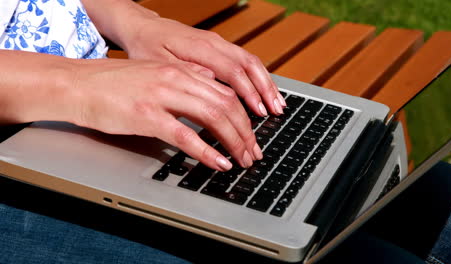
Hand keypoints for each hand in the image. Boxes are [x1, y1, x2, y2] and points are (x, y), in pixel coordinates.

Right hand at [71, 58, 263, 169]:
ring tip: (242, 159)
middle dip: (245, 132)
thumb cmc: (111, 83)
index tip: (250, 135)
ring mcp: (162, 96)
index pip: (224, 92)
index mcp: (179, 70)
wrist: (76, 84)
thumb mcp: (152, 74)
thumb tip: (208, 82)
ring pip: (213, 117)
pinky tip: (218, 162)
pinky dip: (207, 151)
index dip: (244, 116)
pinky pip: (186, 135)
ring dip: (233, 141)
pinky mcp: (147, 116)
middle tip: (252, 152)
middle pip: (226, 105)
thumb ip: (182, 78)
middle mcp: (176, 79)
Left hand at [123, 17, 286, 116]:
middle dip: (265, 90)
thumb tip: (210, 84)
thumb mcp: (157, 63)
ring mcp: (219, 44)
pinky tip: (264, 92)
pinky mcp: (219, 48)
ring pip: (251, 61)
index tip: (259, 111)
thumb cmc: (146, 46)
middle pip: (249, 64)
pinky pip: (245, 61)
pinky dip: (258, 78)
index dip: (248, 92)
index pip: (233, 70)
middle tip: (276, 112)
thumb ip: (184, 73)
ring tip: (278, 105)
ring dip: (266, 83)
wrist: (143, 27)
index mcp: (200, 47)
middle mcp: (215, 43)